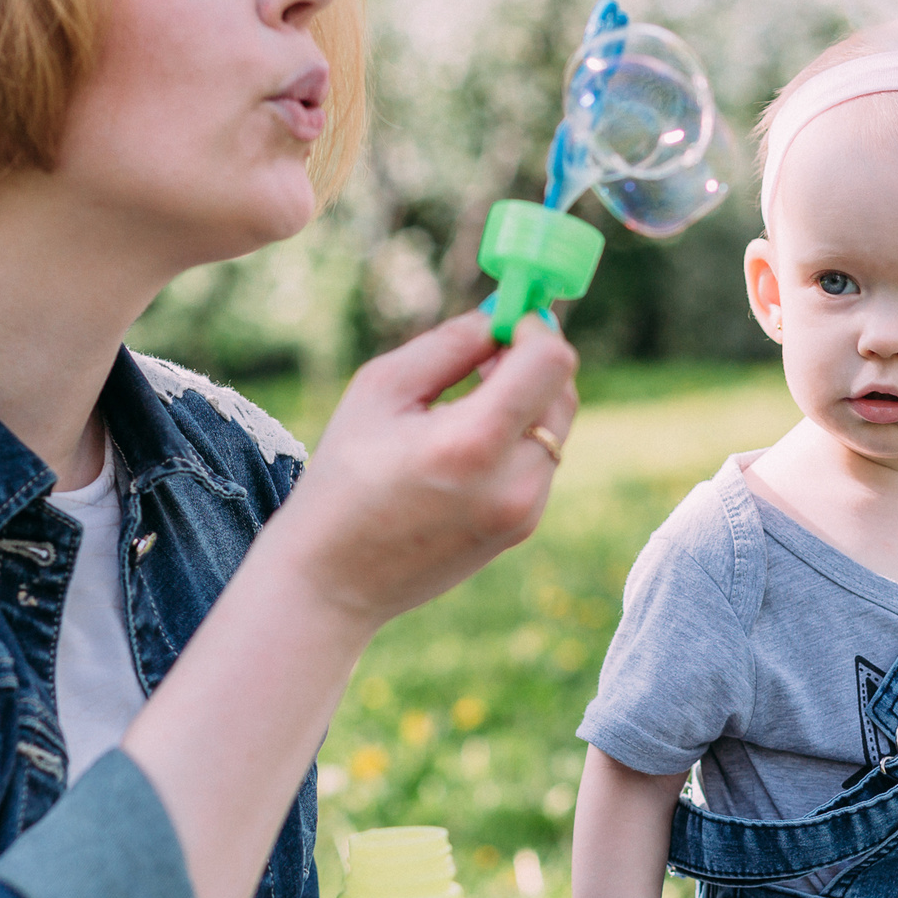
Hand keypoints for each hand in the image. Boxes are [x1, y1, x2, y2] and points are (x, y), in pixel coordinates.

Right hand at [270, 311, 576, 631]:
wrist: (334, 580)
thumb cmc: (343, 477)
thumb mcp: (380, 391)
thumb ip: (449, 344)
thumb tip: (500, 317)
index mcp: (472, 442)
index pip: (550, 363)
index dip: (533, 329)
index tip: (505, 322)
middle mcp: (513, 482)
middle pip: (563, 392)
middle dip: (532, 362)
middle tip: (484, 356)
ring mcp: (524, 511)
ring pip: (555, 427)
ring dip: (525, 401)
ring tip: (465, 403)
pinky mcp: (522, 529)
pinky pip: (540, 461)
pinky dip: (517, 439)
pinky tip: (463, 447)